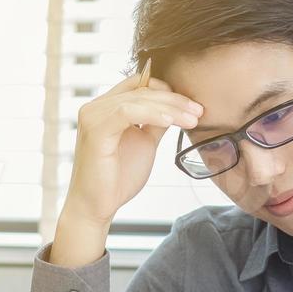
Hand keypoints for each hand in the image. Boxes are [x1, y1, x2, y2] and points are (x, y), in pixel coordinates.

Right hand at [50, 71, 202, 266]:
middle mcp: (95, 107)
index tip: (192, 106)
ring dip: (170, 107)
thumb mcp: (144, 143)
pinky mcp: (95, 130)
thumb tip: (176, 108)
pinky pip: (128, 112)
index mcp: (105, 108)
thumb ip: (155, 123)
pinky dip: (153, 114)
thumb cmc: (118, 178)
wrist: (98, 207)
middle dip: (174, 99)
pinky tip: (171, 122)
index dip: (166, 89)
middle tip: (199, 110)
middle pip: (141, 90)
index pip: (138, 84)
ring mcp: (93, 116)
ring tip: (192, 119)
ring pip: (138, 99)